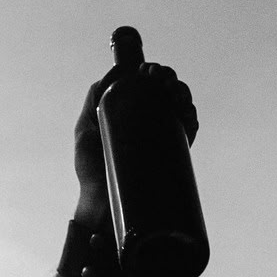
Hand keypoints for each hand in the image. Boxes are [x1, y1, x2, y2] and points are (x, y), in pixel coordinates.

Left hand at [71, 61, 197, 221]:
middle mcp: (149, 122)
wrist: (102, 205)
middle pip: (168, 91)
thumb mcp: (85, 129)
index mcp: (131, 112)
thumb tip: (115, 71)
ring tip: (173, 94)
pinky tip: (186, 112)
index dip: (155, 72)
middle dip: (170, 79)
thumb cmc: (90, 170)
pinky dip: (191, 117)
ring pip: (181, 107)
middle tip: (162, 81)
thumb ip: (94, 100)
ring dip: (182, 93)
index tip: (149, 71)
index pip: (148, 85)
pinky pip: (188, 131)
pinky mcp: (172, 155)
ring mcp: (161, 137)